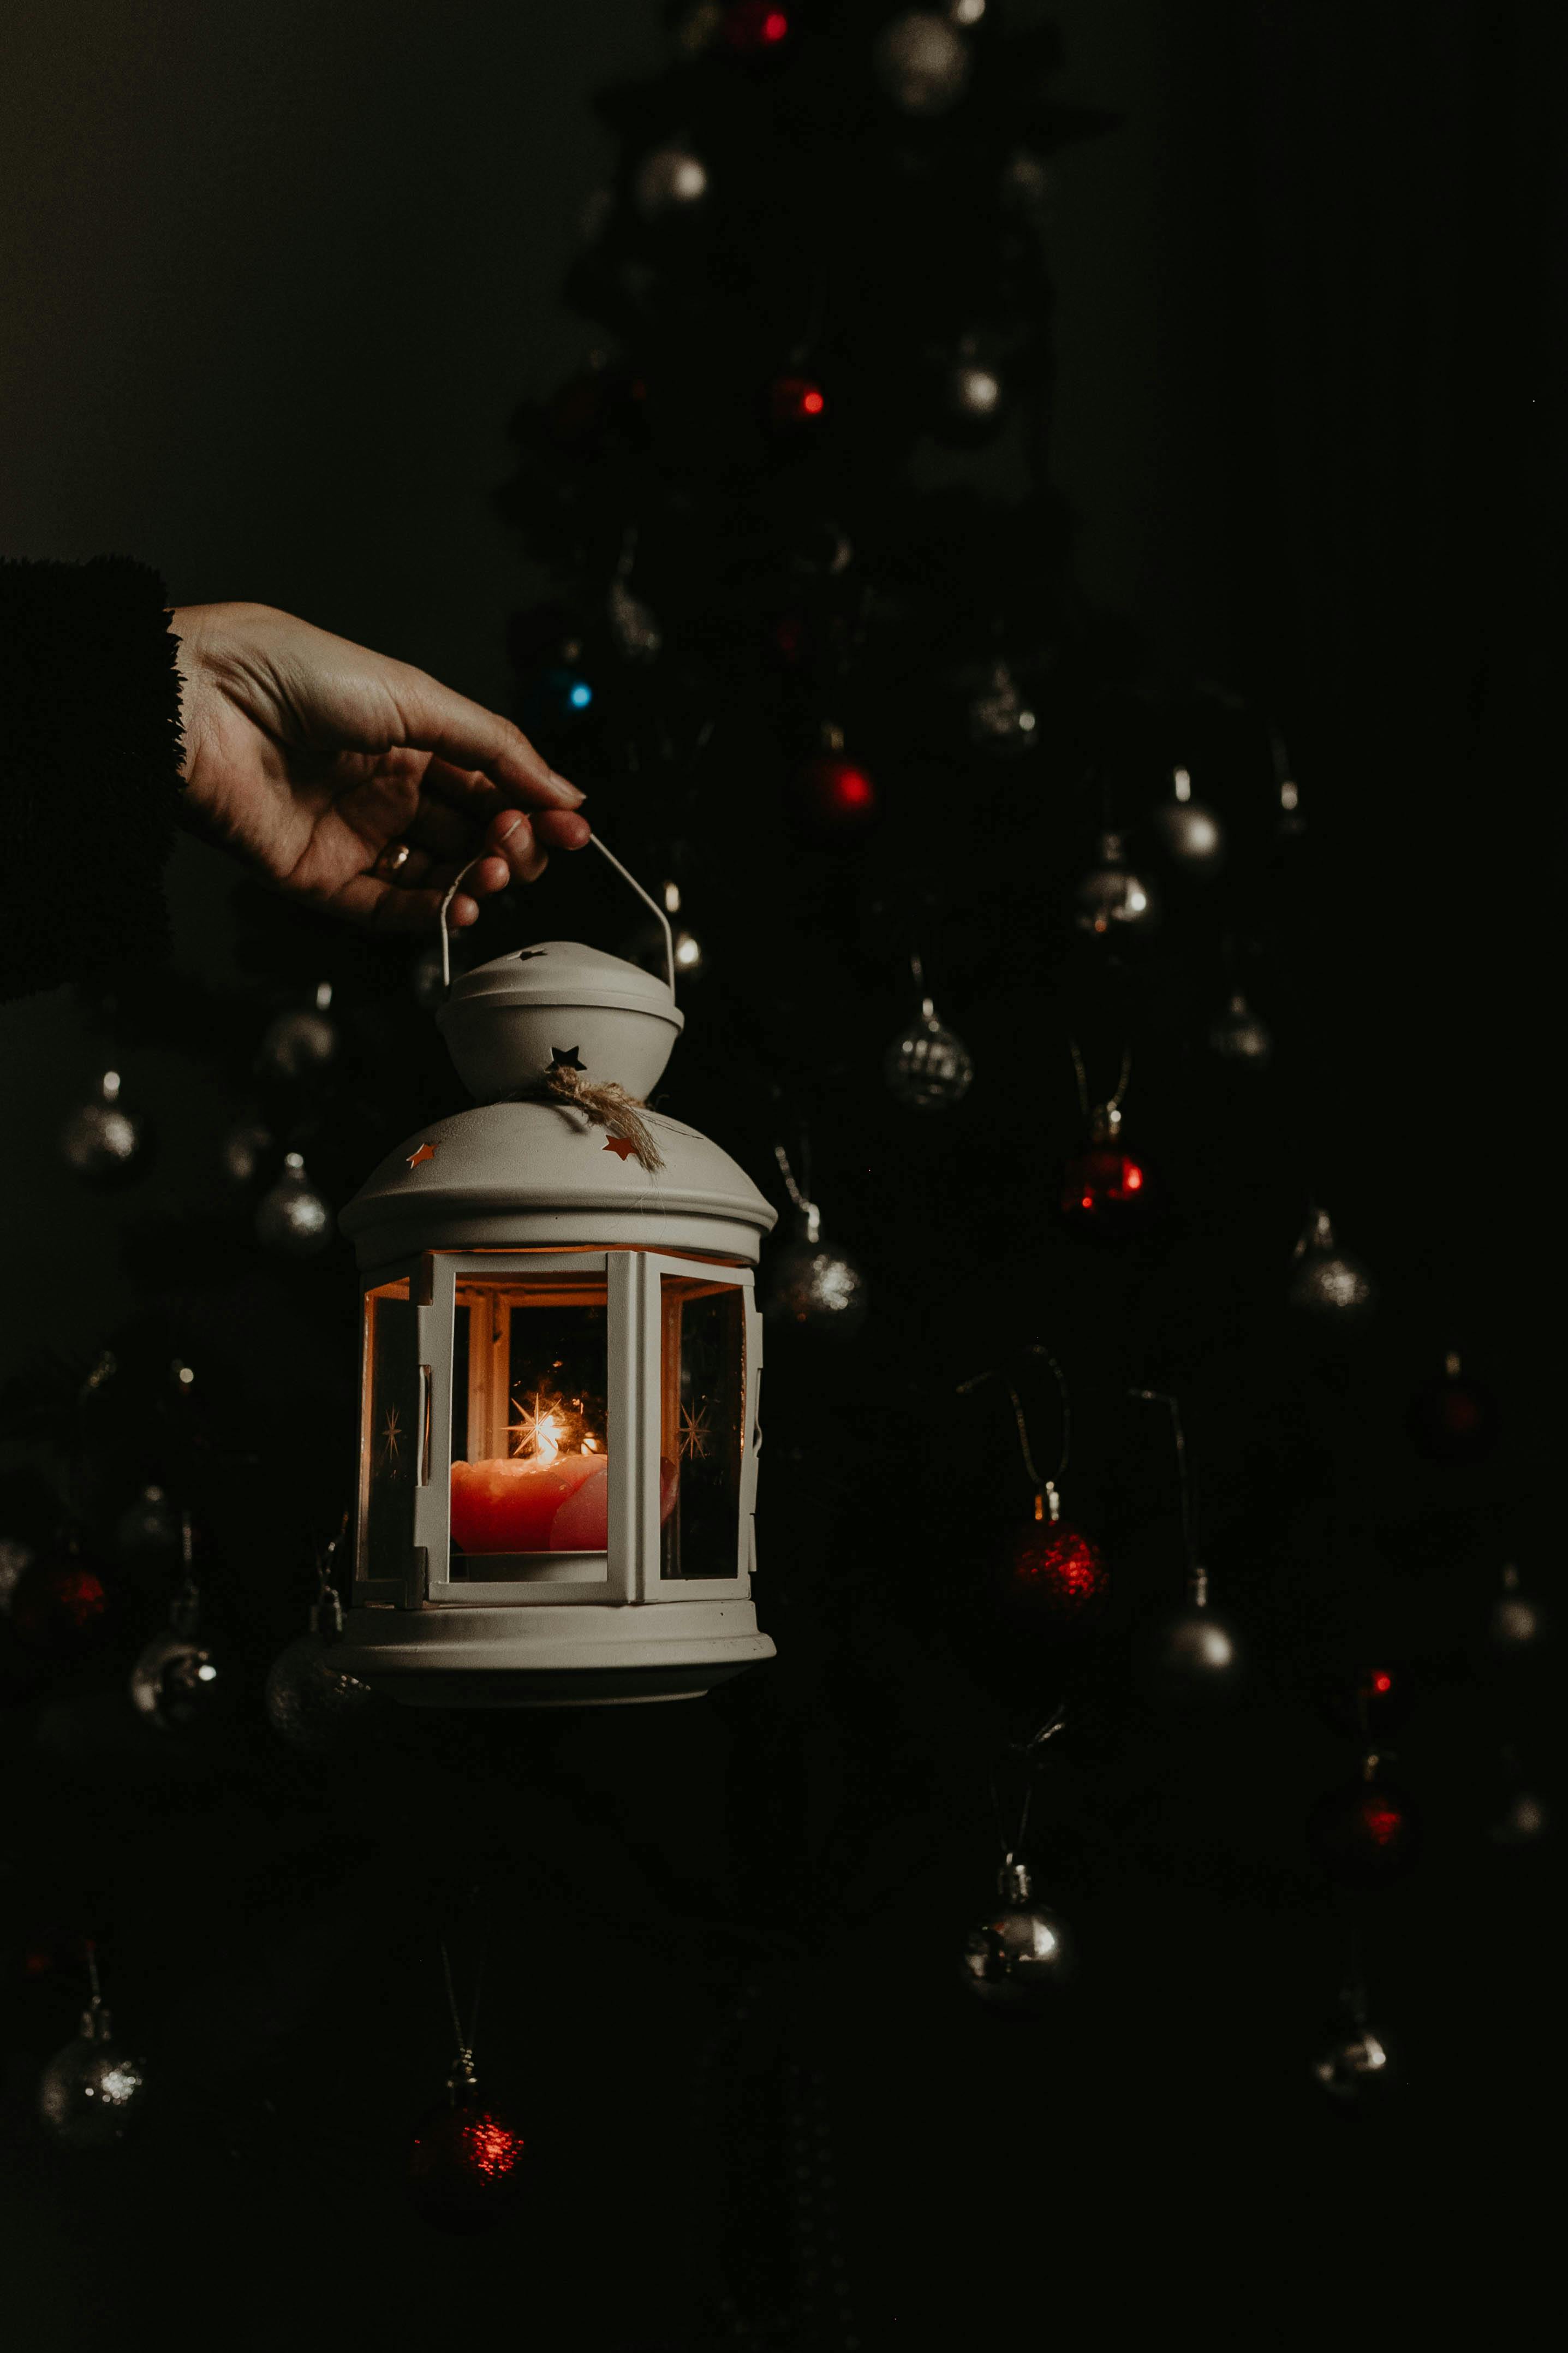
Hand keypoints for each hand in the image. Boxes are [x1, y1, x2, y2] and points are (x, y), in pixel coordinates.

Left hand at [170, 602, 589, 930]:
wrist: (200, 702)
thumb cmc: (292, 673)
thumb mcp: (417, 696)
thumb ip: (496, 748)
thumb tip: (564, 790)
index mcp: (408, 736)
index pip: (490, 783)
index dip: (534, 807)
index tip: (572, 827)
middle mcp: (383, 787)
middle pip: (471, 833)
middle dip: (512, 844)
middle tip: (526, 845)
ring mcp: (352, 833)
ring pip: (436, 873)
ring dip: (479, 879)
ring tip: (497, 872)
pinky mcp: (318, 876)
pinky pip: (385, 906)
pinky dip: (430, 911)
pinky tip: (461, 903)